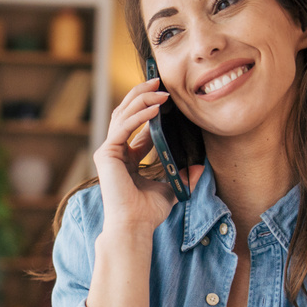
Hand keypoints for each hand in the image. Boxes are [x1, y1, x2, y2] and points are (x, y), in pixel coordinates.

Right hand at [94, 78, 176, 232]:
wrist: (135, 226)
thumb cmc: (148, 212)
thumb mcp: (171, 188)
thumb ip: (183, 176)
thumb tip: (201, 167)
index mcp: (127, 157)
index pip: (136, 124)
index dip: (150, 108)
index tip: (167, 96)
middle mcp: (115, 151)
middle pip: (126, 112)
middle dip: (142, 94)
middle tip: (159, 80)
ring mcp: (108, 151)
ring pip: (122, 114)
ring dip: (141, 98)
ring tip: (160, 88)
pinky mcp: (106, 153)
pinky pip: (123, 126)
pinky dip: (139, 115)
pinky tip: (155, 107)